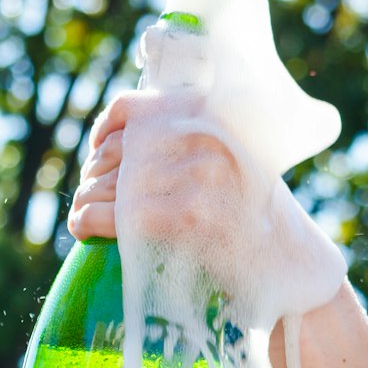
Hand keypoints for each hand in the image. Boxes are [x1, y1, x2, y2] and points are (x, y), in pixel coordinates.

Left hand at [68, 90, 241, 244]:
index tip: (99, 152)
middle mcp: (195, 137)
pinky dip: (84, 220)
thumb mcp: (230, 158)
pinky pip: (103, 214)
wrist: (285, 258)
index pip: (131, 109)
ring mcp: (185, 178)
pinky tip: (82, 228)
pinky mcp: (173, 218)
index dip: (106, 132)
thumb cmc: (255, 215)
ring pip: (102, 183)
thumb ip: (191, 141)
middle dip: (94, 173)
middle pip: (114, 151)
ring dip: (84, 199)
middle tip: (90, 193)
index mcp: (205, 113)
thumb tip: (128, 140)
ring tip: (82, 213)